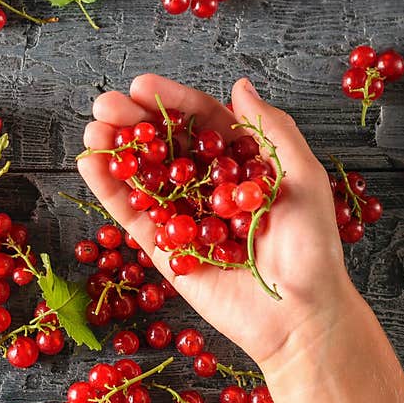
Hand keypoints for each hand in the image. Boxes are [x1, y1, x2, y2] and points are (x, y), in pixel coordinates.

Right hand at [78, 74, 352, 369]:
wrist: (300, 317)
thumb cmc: (313, 250)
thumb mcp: (304, 179)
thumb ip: (272, 131)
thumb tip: (237, 86)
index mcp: (243, 165)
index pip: (202, 122)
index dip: (172, 101)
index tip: (142, 85)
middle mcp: (209, 188)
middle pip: (166, 145)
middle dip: (135, 122)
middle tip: (107, 103)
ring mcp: (185, 218)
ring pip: (144, 177)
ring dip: (116, 150)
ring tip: (94, 127)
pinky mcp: (166, 250)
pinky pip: (133, 215)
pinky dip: (110, 190)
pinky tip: (90, 163)